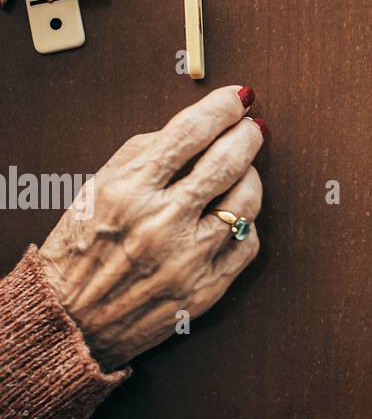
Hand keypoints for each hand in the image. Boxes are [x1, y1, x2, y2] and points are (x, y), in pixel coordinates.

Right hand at [38, 86, 264, 370]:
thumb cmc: (81, 251)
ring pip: (245, 203)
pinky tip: (232, 217)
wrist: (72, 321)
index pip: (190, 132)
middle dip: (247, 136)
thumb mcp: (96, 189)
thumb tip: (196, 129)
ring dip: (251, 177)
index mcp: (129, 190)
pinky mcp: (206, 288)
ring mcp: (188, 258)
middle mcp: (162, 222)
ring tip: (243, 171)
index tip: (237, 98)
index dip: (221, 107)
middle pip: (227, 162)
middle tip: (252, 128)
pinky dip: (246, 224)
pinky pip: (248, 244)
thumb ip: (143, 156)